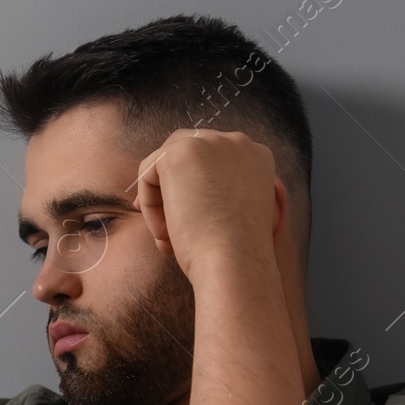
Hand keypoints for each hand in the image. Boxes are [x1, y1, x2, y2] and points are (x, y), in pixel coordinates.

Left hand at [131, 128, 284, 281]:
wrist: (235, 262)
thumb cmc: (235, 252)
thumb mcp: (235, 212)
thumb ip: (217, 191)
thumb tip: (180, 192)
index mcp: (256, 156)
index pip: (211, 159)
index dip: (192, 189)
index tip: (187, 222)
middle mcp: (237, 142)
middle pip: (185, 151)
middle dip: (171, 188)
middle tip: (166, 228)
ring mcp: (210, 142)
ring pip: (165, 165)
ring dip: (160, 202)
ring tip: (168, 238)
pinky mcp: (180, 152)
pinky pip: (148, 174)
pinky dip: (149, 206)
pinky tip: (165, 234)